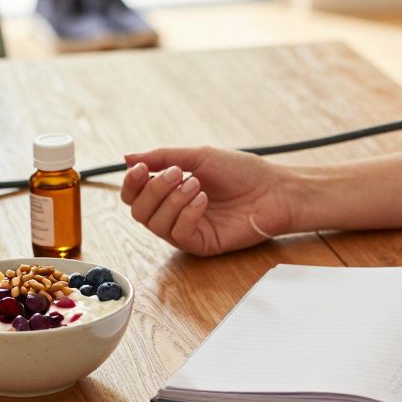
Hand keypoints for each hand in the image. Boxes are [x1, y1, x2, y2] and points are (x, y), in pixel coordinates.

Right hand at [120, 147, 295, 255]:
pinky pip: (178, 234)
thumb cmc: (242, 172)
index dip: (132, 183)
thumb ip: (163, 157)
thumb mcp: (200, 157)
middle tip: (178, 174)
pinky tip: (204, 200)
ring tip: (196, 184)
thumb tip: (127, 158)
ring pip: (155, 224)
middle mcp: (175, 213)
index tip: (141, 169)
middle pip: (138, 211)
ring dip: (171, 200)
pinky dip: (186, 214)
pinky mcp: (202, 244)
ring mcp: (188, 230)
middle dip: (153, 190)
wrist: (274, 189)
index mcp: (171, 192)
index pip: (135, 195)